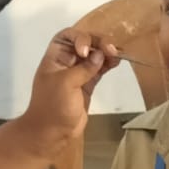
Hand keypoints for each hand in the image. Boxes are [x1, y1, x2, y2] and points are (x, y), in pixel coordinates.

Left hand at [17, 29, 120, 158]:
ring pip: (94, 55)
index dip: (80, 37)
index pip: (68, 36)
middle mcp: (66, 62)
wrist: (51, 133)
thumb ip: (83, 68)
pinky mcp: (87, 84)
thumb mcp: (65, 84)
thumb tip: (100, 55)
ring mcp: (78, 73)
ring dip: (106, 52)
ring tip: (117, 55)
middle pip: (85, 42)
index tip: (85, 52)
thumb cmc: (53, 106)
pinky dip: (108, 63)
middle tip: (111, 50)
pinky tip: (117, 61)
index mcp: (55, 57)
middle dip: (98, 42)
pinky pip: (100, 68)